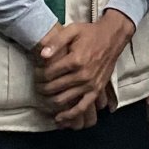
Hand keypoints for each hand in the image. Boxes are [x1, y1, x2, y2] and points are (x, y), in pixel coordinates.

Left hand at [34, 12, 134, 126]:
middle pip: (53, 88)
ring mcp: (90, 85)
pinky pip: (81, 108)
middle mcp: (83, 75)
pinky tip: (58, 118)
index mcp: (76, 60)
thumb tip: (42, 55)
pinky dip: (69, 115)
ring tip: (43, 96)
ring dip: (49, 101)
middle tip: (37, 84)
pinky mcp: (96, 91)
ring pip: (63, 100)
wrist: (113, 37)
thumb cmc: (90, 33)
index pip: (49, 74)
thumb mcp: (72, 30)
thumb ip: (56, 41)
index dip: (38, 74)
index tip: (36, 72)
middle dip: (41, 88)